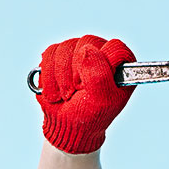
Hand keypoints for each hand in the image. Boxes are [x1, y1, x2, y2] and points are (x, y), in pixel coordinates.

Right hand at [36, 35, 136, 154]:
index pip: (115, 47)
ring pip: (66, 47)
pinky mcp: (60, 55)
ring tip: (66, 95)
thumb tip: (86, 51)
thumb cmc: (90, 116)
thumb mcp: (101, 101)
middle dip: (77, 72)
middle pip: (86, 43)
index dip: (102, 65)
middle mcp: (101, 53)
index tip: (94, 86)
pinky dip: (49, 76)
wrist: (67, 126)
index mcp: (120, 65)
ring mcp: (80, 52)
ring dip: (61, 77)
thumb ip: (99, 75)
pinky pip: (50, 52)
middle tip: (78, 92)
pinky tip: (55, 90)